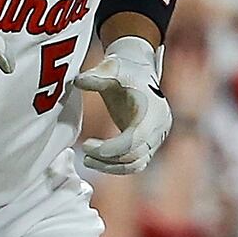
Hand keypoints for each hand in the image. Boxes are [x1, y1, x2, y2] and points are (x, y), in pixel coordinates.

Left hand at [75, 38, 172, 174]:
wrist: (138, 71)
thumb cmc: (123, 70)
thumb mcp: (109, 69)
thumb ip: (95, 77)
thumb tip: (78, 81)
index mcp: (153, 110)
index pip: (135, 139)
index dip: (111, 148)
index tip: (86, 146)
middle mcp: (159, 127)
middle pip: (134, 155)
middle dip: (107, 159)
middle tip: (84, 153)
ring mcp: (156, 137)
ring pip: (136, 164)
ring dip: (110, 166)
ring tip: (87, 159)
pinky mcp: (150, 143)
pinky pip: (135, 163)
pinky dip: (116, 166)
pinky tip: (97, 159)